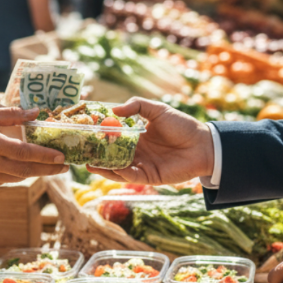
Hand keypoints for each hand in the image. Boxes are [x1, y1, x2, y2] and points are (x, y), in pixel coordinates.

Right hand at [0, 107, 66, 189]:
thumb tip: (37, 112)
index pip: (23, 152)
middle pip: (25, 170)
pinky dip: (18, 173)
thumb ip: (13, 114)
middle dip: (49, 169)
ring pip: (18, 177)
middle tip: (66, 166)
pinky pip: (7, 180)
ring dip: (36, 172)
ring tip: (52, 166)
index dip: (44, 156)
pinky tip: (26, 165)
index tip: (61, 156)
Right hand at [87, 97, 213, 184]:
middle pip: (110, 153)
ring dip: (102, 165)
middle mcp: (136, 151)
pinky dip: (117, 173)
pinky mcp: (148, 176)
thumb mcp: (157, 109)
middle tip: (78, 149)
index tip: (84, 129)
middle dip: (95, 152)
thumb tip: (113, 110)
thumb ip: (136, 106)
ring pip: (116, 167)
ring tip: (86, 161)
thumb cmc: (182, 125)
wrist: (204, 145)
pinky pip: (129, 176)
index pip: (112, 135)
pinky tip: (107, 167)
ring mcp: (141, 165)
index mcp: (136, 136)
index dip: (99, 133)